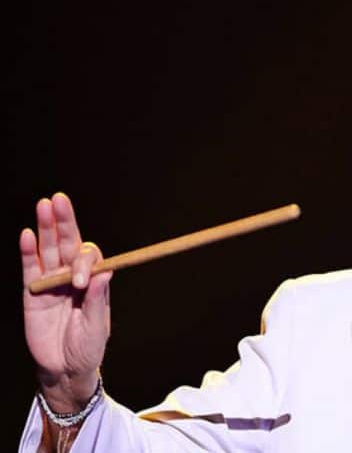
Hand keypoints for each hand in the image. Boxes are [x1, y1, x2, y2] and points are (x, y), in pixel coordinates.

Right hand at [21, 192, 111, 411]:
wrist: (65, 369)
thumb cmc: (87, 347)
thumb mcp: (96, 326)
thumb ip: (97, 300)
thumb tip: (106, 272)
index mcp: (94, 282)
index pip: (90, 258)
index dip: (85, 263)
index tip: (81, 283)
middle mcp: (73, 277)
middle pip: (68, 243)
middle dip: (65, 222)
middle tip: (59, 200)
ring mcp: (52, 283)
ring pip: (48, 250)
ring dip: (46, 229)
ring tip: (44, 206)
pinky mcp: (33, 293)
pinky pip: (30, 269)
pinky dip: (28, 253)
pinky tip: (27, 236)